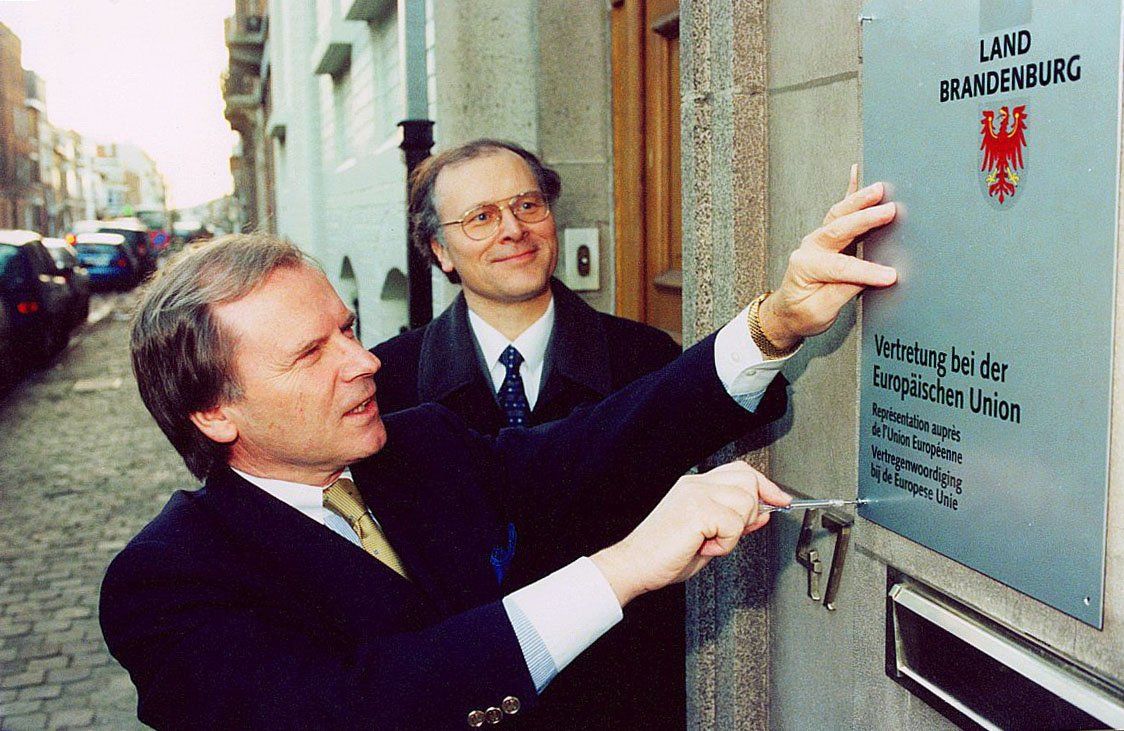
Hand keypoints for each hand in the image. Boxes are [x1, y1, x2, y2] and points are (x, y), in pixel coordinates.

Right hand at [590, 461, 790, 606]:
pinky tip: (704, 547)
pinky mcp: (697, 510)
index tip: (780, 500)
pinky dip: (725, 543)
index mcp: (696, 485)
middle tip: (728, 535)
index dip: (765, 485)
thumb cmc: (664, 554)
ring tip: (710, 543)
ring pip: (745, 503)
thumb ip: (734, 522)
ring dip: (735, 531)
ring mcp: (696, 494)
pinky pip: (733, 525)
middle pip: (748, 481)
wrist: (635, 565)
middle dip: (751, 512)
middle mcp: (696, 484)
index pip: (740, 471)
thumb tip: (762, 515)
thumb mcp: (708, 537)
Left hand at [759, 165, 897, 348]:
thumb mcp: (821, 312)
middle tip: (889, 211)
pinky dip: (849, 190)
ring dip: (859, 200)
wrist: (787, 311)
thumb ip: (842, 292)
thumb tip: (869, 277)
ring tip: (879, 189)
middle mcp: (809, 248)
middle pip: (839, 230)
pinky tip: (857, 172)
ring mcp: (817, 239)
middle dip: (865, 219)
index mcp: (806, 268)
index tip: (889, 276)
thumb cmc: (802, 313)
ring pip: (839, 215)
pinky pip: (838, 210)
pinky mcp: (825, 236)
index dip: (866, 271)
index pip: (840, 267)